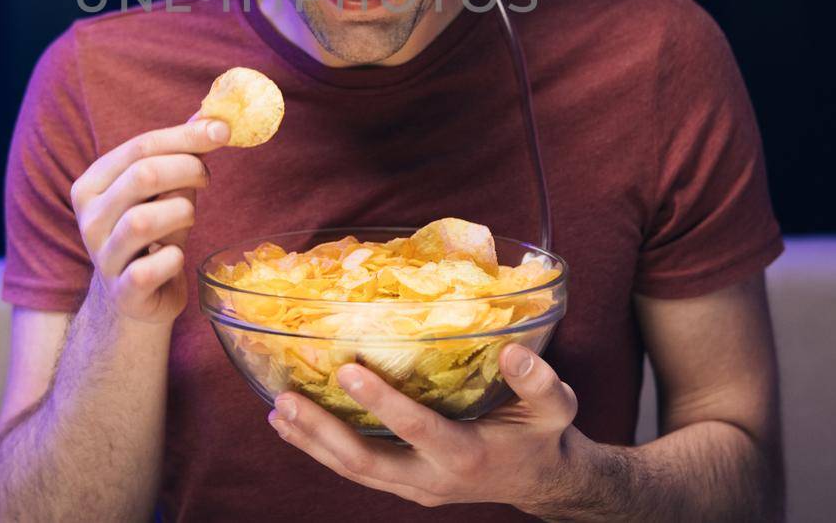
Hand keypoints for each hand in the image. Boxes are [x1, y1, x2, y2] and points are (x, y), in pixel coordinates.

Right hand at [69, 116, 229, 323]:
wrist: (134, 298)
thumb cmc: (152, 233)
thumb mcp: (160, 189)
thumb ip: (180, 153)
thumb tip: (215, 115)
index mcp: (93, 184)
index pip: (139, 146)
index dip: (185, 136)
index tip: (223, 130)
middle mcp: (89, 218)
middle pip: (142, 176)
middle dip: (187, 170)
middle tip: (206, 177)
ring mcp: (102, 256)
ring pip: (143, 220)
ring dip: (181, 212)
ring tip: (188, 217)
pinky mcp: (122, 292)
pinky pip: (150, 268)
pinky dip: (173, 259)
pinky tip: (176, 258)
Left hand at [267, 344, 588, 513]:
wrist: (542, 482)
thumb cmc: (544, 436)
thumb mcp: (556, 408)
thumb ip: (538, 382)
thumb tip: (513, 349)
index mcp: (465, 455)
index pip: (416, 428)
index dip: (381, 402)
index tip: (349, 369)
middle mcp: (432, 478)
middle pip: (367, 463)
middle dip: (323, 433)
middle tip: (287, 402)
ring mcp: (414, 486)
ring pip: (354, 471)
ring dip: (313, 443)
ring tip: (278, 412)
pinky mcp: (404, 484)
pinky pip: (358, 469)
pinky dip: (324, 449)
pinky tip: (296, 426)